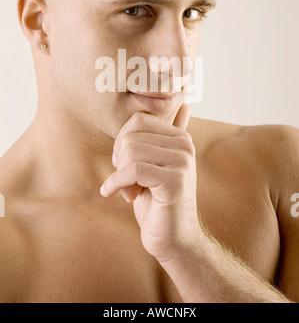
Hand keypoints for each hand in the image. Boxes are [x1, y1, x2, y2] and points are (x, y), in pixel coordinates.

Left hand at [100, 103, 199, 262]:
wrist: (174, 238)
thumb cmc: (158, 201)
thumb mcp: (156, 166)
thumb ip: (164, 139)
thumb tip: (185, 106)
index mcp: (180, 138)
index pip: (137, 120)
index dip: (122, 141)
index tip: (123, 164)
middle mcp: (184, 145)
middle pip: (131, 135)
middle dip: (119, 159)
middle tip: (125, 181)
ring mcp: (182, 162)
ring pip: (131, 150)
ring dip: (119, 174)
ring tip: (129, 190)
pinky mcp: (174, 181)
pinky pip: (133, 170)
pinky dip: (116, 182)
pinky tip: (112, 194)